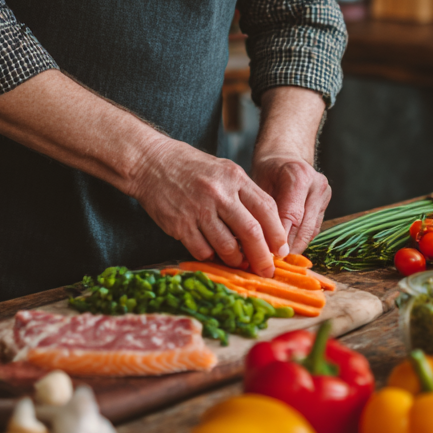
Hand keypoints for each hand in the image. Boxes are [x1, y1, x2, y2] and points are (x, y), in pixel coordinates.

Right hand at [131, 136, 287, 276]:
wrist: (152, 162)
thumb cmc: (191, 167)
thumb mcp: (224, 170)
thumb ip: (244, 194)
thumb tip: (266, 228)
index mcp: (234, 177)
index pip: (266, 208)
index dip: (277, 233)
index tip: (281, 250)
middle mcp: (219, 193)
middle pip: (251, 231)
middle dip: (262, 256)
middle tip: (267, 270)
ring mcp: (198, 209)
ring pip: (227, 246)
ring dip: (236, 260)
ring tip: (238, 262)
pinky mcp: (180, 224)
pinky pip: (203, 251)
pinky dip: (211, 256)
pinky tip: (212, 252)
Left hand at [252, 154, 330, 254]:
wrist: (284, 157)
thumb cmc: (266, 172)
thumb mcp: (258, 186)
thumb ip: (261, 212)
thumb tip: (256, 243)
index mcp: (298, 175)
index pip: (291, 215)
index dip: (280, 238)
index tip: (268, 256)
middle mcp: (316, 183)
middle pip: (304, 226)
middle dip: (288, 247)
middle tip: (272, 264)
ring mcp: (324, 193)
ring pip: (311, 230)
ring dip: (296, 247)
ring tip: (279, 261)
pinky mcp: (327, 202)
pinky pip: (314, 228)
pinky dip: (301, 240)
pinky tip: (288, 250)